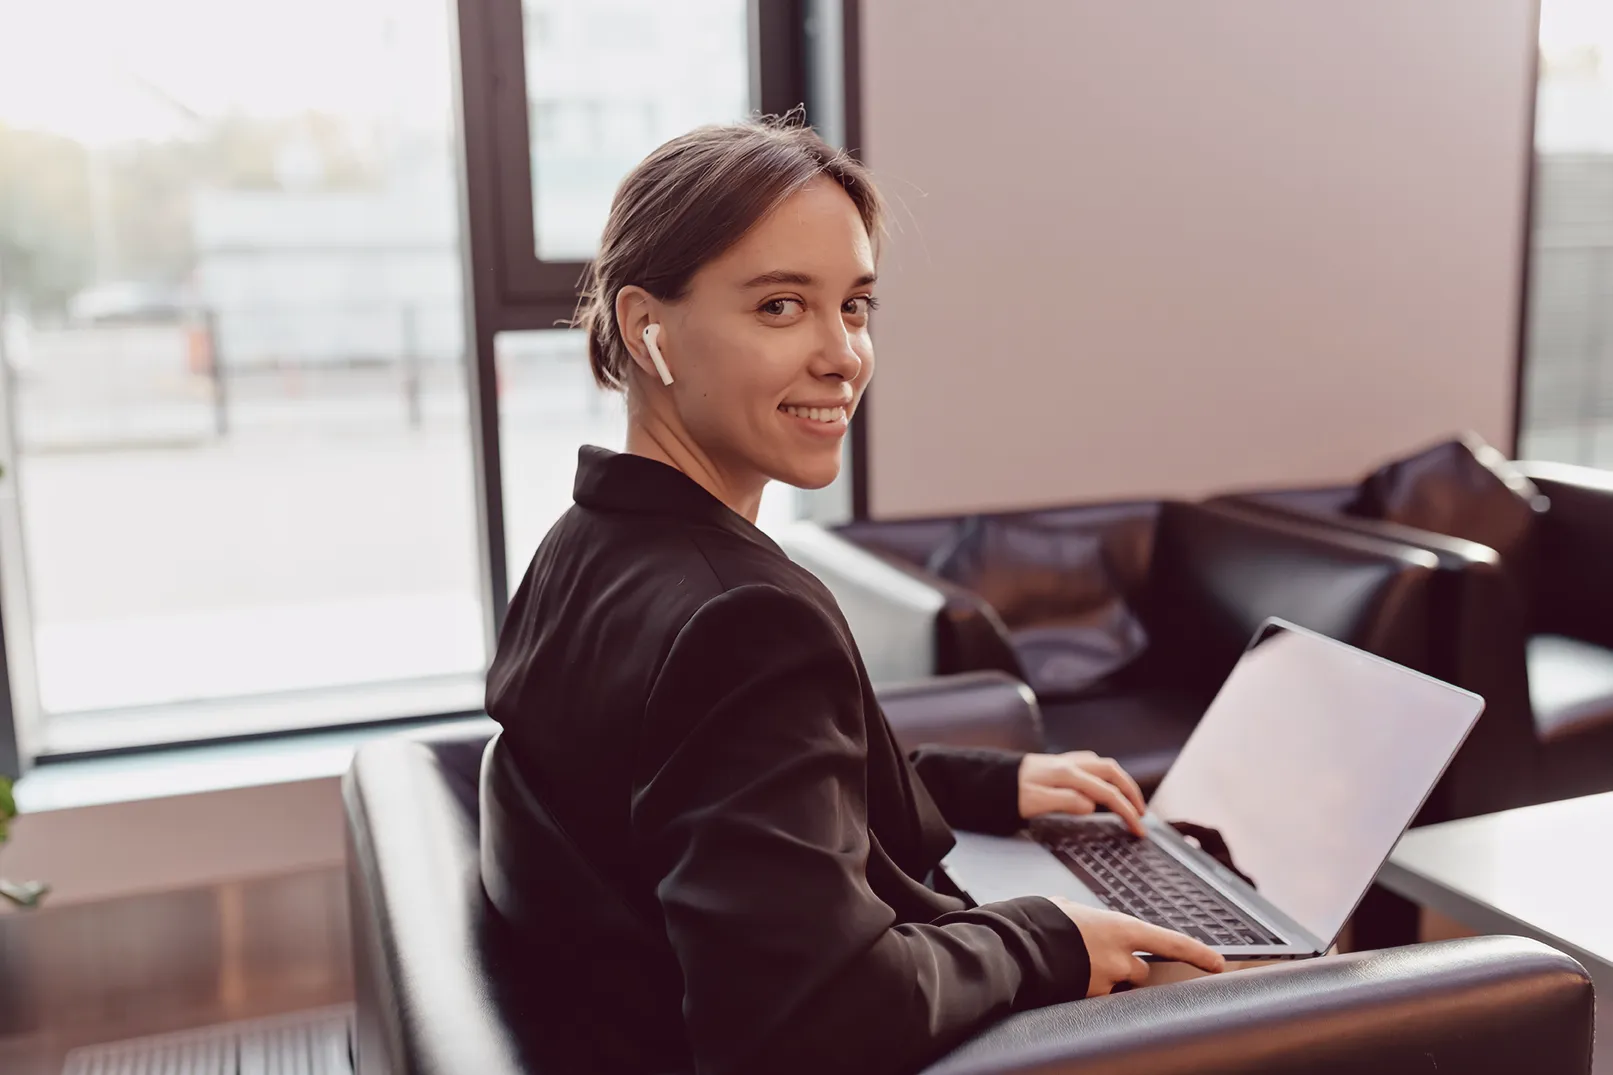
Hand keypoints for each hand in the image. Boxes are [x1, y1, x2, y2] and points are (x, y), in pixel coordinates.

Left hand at [1019, 751, 1147, 835]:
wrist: (988, 777)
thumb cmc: (1009, 792)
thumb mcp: (1035, 802)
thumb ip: (1066, 802)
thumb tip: (1092, 805)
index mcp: (1067, 775)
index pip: (1107, 792)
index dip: (1126, 811)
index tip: (1138, 828)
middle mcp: (1070, 763)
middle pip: (1112, 772)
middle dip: (1132, 791)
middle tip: (1142, 813)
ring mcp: (1065, 761)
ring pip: (1103, 764)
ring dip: (1121, 780)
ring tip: (1130, 799)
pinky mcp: (1058, 763)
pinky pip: (1091, 763)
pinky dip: (1105, 774)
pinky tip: (1104, 783)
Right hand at [1046, 896, 1225, 994]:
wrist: (1017, 944)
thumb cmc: (1040, 920)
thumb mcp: (1068, 909)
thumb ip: (1085, 916)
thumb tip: (1078, 916)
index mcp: (1121, 927)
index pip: (1171, 942)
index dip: (1197, 953)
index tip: (1218, 963)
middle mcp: (1120, 957)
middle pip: (1141, 971)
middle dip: (1126, 969)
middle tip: (1095, 956)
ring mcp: (1105, 981)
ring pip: (1115, 986)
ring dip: (1102, 979)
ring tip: (1072, 964)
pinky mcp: (1088, 999)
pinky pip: (1093, 997)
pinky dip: (1082, 987)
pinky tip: (1062, 976)